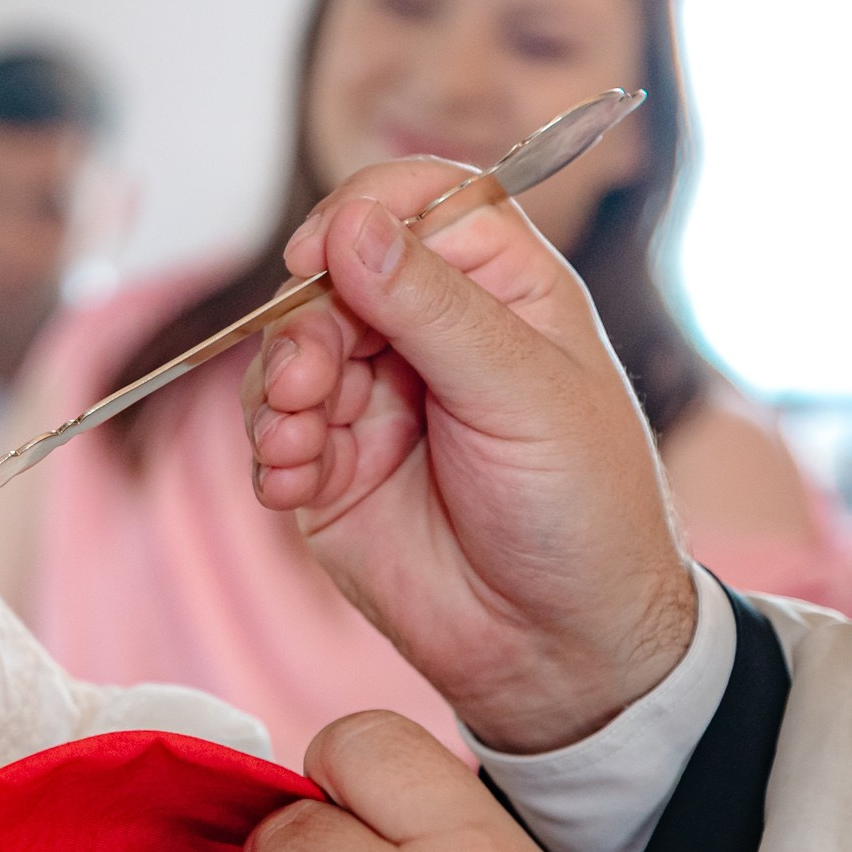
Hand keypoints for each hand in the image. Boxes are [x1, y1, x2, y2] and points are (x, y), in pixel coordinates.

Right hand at [243, 160, 692, 751]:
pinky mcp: (331, 466)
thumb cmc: (584, 512)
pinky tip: (290, 485)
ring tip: (296, 445)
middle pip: (329, 279)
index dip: (361, 214)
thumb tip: (351, 223)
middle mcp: (429, 332)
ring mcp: (372, 399)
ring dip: (274, 393)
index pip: (416, 202)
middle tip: (306, 386)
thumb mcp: (523, 395)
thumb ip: (433, 306)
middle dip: (301, 327)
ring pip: (285, 353)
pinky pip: (270, 432)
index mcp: (499, 288)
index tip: (321, 253)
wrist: (561, 650)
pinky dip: (267, 452)